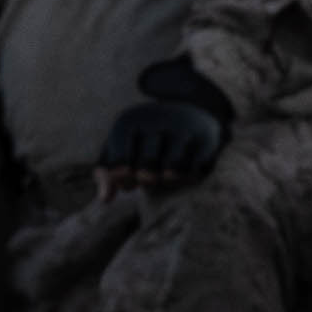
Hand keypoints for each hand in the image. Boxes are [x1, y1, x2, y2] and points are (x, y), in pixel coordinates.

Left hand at [92, 55, 232, 200]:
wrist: (189, 111)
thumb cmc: (145, 138)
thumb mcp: (120, 146)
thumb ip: (106, 172)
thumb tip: (105, 200)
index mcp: (130, 123)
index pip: (119, 167)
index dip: (123, 180)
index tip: (129, 175)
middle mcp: (156, 122)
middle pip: (145, 174)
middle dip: (146, 180)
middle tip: (149, 175)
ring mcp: (183, 131)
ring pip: (171, 175)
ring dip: (167, 181)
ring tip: (166, 174)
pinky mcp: (206, 141)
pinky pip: (194, 173)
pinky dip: (189, 177)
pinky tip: (187, 168)